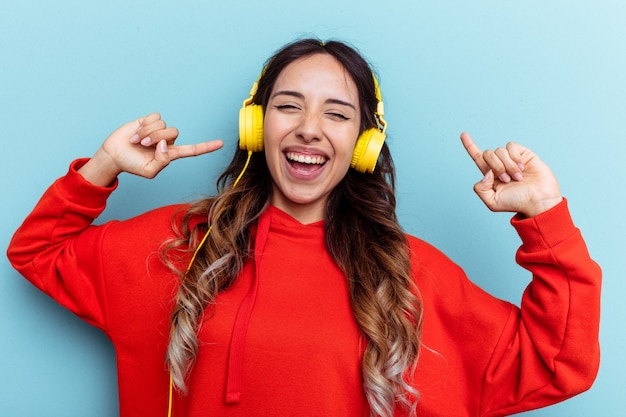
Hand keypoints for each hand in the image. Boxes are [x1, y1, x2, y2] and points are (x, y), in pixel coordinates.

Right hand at [79, 113, 223, 185]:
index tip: (221, 144)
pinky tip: (137, 132)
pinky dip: (145, 125)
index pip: (192, 150)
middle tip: (143, 145)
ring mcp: (159, 130)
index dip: (206, 147)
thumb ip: (162, 161)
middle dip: (156, 137)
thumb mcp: (149, 171)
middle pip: (174, 133)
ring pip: (163, 124)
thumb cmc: (133, 165)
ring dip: (148, 132)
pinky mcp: (149, 121)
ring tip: (137, 140)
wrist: (115, 155)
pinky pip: (155, 117)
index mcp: (171, 154)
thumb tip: (166, 144)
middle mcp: (167, 141)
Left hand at [461, 132, 561, 217]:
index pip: (477, 157)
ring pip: (499, 150)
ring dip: (507, 166)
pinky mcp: (523, 154)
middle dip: (496, 167)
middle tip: (506, 180)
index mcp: (490, 175)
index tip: (463, 134)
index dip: (469, 145)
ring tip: (517, 177)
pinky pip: (511, 146)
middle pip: (487, 154)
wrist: (538, 200)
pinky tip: (522, 167)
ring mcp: (511, 159)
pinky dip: (514, 157)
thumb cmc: (517, 203)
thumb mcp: (492, 202)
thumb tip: (486, 172)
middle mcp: (500, 164)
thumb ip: (480, 189)